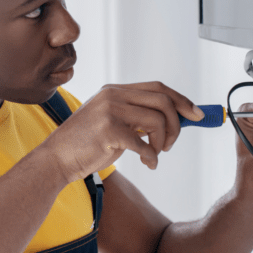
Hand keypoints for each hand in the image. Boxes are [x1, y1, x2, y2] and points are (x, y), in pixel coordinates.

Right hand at [39, 82, 203, 184]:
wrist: (56, 159)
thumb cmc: (86, 144)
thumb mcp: (113, 122)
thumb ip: (137, 117)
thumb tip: (173, 120)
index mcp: (115, 90)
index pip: (158, 88)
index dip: (181, 100)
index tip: (196, 114)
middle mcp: (113, 95)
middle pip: (163, 101)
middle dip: (177, 124)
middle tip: (171, 144)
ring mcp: (110, 111)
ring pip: (158, 121)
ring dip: (163, 143)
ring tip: (154, 155)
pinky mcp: (108, 130)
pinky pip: (144, 143)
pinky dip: (152, 157)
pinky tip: (148, 164)